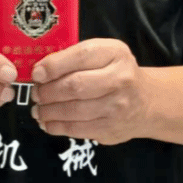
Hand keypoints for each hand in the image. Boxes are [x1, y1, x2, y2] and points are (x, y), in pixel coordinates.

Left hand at [30, 39, 150, 145]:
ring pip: (73, 110)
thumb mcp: (103, 54)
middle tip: (35, 94)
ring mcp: (117, 107)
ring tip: (38, 110)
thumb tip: (40, 71)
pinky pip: (76, 129)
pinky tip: (47, 123)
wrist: (146, 102)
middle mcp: (120, 79)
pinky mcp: (110, 129)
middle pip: (74, 86)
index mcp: (115, 53)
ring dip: (48, 111)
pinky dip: (56, 127)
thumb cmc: (116, 73)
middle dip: (47, 91)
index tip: (36, 74)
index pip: (81, 56)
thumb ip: (75, 57)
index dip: (54, 66)